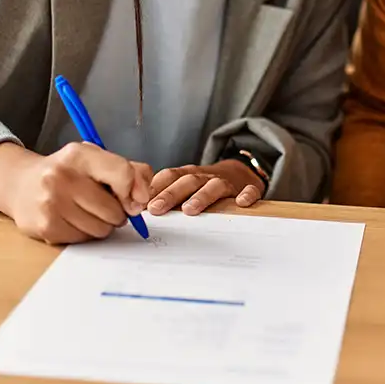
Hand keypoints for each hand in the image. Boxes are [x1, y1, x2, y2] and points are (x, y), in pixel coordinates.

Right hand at [0, 141, 152, 244]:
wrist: (20, 184)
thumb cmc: (68, 172)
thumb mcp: (96, 160)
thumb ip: (129, 171)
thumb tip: (143, 199)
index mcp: (79, 155)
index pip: (122, 173)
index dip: (136, 191)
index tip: (135, 200)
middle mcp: (62, 176)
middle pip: (114, 210)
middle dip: (117, 212)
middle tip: (104, 205)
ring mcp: (51, 202)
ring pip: (101, 228)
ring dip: (101, 225)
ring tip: (86, 211)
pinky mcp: (45, 226)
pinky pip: (83, 239)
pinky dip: (84, 233)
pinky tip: (71, 219)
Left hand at [146, 160, 264, 216]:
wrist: (239, 173)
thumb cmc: (205, 184)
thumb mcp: (184, 184)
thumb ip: (165, 194)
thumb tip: (137, 209)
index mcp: (188, 175)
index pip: (169, 176)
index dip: (155, 188)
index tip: (140, 203)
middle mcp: (205, 176)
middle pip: (187, 182)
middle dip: (171, 194)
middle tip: (156, 208)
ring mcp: (226, 182)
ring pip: (214, 186)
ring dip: (202, 196)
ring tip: (189, 210)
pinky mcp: (246, 188)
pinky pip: (247, 190)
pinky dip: (245, 195)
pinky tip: (240, 203)